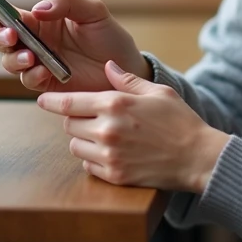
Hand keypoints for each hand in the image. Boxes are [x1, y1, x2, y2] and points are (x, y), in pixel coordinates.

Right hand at [0, 0, 149, 92]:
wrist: (126, 71)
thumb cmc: (109, 38)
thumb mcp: (94, 11)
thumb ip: (66, 2)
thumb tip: (38, 9)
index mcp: (38, 17)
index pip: (1, 6)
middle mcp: (31, 39)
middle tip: (8, 32)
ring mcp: (35, 61)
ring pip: (6, 58)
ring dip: (12, 55)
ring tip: (29, 54)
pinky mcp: (44, 82)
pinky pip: (26, 79)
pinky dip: (30, 73)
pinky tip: (43, 70)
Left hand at [39, 60, 229, 192]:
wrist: (198, 157)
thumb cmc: (180, 121)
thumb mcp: (157, 92)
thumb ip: (127, 80)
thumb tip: (107, 66)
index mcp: (115, 104)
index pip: (69, 102)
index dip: (52, 101)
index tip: (43, 100)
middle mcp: (107, 129)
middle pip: (69, 124)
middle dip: (76, 119)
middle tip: (92, 118)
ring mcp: (109, 155)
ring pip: (75, 146)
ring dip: (84, 140)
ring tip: (104, 136)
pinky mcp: (114, 175)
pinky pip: (87, 166)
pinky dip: (93, 159)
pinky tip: (112, 153)